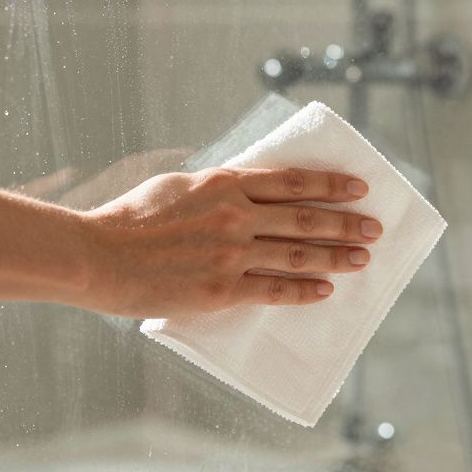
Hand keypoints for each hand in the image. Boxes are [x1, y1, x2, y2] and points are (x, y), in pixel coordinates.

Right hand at [78, 167, 381, 317]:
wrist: (96, 255)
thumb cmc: (129, 219)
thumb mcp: (177, 185)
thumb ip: (216, 188)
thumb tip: (246, 188)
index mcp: (224, 183)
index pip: (292, 181)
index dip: (331, 185)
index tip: (360, 188)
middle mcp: (234, 215)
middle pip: (304, 218)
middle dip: (346, 223)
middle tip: (374, 228)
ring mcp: (230, 254)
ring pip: (297, 254)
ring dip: (336, 257)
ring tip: (362, 260)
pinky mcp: (221, 290)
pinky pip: (274, 290)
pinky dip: (304, 289)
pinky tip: (326, 289)